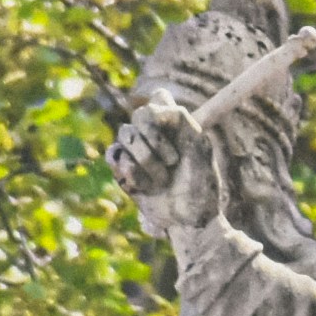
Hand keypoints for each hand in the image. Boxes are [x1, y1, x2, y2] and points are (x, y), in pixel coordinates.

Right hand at [117, 100, 237, 238]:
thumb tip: (158, 96)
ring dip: (146, 160)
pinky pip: (114, 155)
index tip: (176, 127)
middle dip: (155, 139)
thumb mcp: (199, 147)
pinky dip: (132, 171)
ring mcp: (137, 151)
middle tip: (173, 162)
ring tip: (162, 179)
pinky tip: (147, 186)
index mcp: (176, 125)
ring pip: (125, 134)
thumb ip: (181, 119)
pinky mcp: (123, 170)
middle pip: (139, 115)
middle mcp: (155, 134)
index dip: (162, 110)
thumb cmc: (201, 184)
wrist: (191, 219)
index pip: (159, 98)